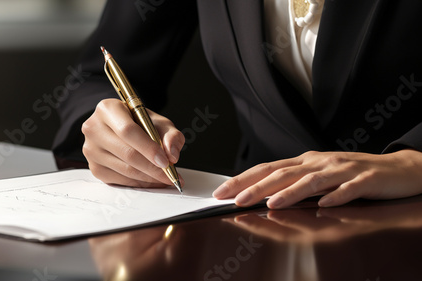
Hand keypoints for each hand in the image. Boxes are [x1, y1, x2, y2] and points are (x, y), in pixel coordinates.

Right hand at [81, 98, 184, 186]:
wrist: (121, 130)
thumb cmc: (140, 124)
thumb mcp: (159, 123)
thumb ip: (170, 135)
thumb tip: (172, 155)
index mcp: (108, 109)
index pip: (128, 131)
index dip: (149, 148)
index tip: (166, 162)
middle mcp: (94, 128)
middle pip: (127, 153)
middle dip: (153, 168)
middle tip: (171, 176)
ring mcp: (91, 150)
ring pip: (125, 170)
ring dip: (149, 178)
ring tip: (166, 179)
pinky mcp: (95, 168)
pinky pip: (120, 180)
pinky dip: (140, 183)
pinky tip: (152, 180)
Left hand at [213, 149, 421, 208]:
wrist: (397, 168)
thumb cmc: (352, 172)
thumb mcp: (318, 175)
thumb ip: (294, 183)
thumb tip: (262, 195)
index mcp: (306, 161)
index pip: (268, 168)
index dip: (243, 179)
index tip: (222, 192)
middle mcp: (320, 162)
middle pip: (283, 173)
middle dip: (257, 187)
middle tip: (236, 200)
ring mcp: (343, 170)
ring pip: (312, 180)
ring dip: (290, 192)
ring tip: (270, 203)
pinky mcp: (365, 180)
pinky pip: (349, 189)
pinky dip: (336, 196)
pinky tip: (324, 205)